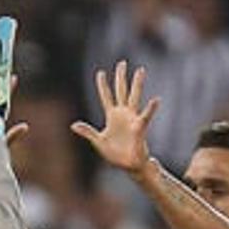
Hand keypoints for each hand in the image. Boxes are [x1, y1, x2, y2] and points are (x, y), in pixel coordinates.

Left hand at [71, 60, 159, 177]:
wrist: (129, 166)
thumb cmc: (115, 155)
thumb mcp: (98, 142)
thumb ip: (87, 131)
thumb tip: (73, 125)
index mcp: (112, 117)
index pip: (106, 97)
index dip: (103, 85)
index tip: (100, 73)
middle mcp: (123, 114)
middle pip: (121, 91)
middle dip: (121, 77)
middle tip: (122, 62)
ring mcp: (132, 119)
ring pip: (134, 97)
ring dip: (137, 84)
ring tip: (140, 70)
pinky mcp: (139, 128)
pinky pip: (145, 117)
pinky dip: (150, 109)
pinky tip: (156, 100)